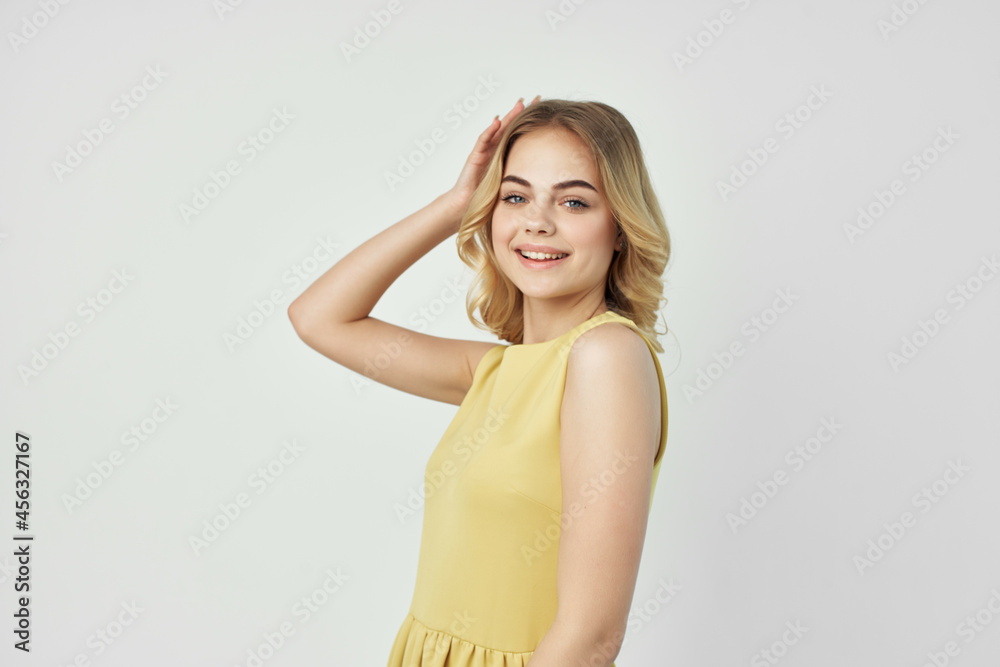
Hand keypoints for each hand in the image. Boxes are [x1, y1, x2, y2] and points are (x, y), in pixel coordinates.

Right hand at [444, 95, 540, 223]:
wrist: (468, 203)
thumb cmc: (487, 195)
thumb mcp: (509, 182)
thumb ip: (521, 174)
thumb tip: (544, 176)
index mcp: (503, 153)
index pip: (518, 133)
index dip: (529, 121)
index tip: (544, 110)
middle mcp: (494, 148)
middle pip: (510, 126)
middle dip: (522, 112)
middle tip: (536, 98)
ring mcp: (484, 150)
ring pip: (498, 129)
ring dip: (508, 116)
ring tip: (519, 104)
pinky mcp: (475, 156)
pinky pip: (483, 141)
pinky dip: (490, 131)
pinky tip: (497, 122)